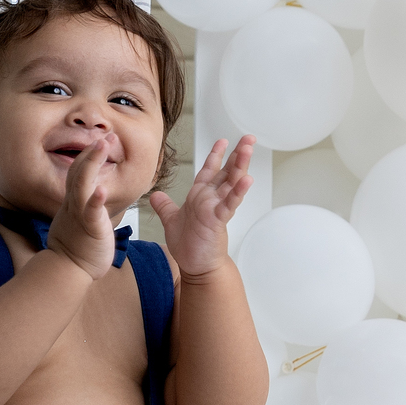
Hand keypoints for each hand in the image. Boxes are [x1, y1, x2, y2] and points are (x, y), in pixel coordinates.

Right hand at [46, 138, 115, 280]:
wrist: (67, 271)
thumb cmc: (76, 250)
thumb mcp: (77, 221)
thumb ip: (83, 205)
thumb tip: (92, 195)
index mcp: (74, 202)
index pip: (78, 172)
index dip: (88, 155)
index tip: (101, 140)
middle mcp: (74, 204)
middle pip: (79, 171)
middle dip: (92, 151)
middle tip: (107, 135)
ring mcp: (80, 215)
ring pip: (82, 184)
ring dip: (92, 162)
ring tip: (103, 144)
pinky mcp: (89, 229)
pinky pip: (91, 212)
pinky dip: (96, 200)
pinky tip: (102, 189)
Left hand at [149, 136, 254, 278]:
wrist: (195, 266)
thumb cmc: (188, 245)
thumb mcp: (171, 220)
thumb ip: (165, 206)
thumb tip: (156, 196)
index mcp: (200, 196)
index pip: (209, 170)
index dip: (216, 155)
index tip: (223, 141)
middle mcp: (210, 199)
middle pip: (227, 172)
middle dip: (237, 155)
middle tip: (249, 138)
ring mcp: (216, 208)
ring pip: (231, 183)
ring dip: (240, 166)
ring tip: (248, 150)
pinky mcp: (218, 220)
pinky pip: (229, 204)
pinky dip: (237, 192)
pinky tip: (247, 179)